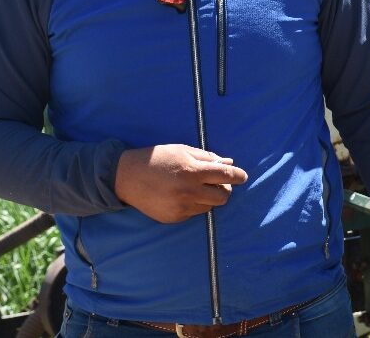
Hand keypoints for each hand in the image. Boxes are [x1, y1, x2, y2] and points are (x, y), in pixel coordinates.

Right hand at [114, 144, 248, 222]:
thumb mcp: (182, 151)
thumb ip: (207, 158)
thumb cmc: (157, 158)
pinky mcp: (174, 218)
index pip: (226, 175)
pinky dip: (194, 205)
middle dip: (224, 189)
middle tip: (217, 182)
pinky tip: (181, 195)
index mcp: (192, 171)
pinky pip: (195, 213)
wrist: (126, 176)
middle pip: (223, 197)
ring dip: (209, 197)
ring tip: (195, 187)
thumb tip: (229, 162)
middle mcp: (189, 192)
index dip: (238, 176)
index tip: (243, 176)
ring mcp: (181, 207)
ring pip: (210, 207)